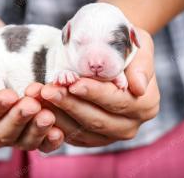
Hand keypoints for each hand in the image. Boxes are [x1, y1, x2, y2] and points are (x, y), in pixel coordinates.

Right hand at [0, 24, 63, 151]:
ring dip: (36, 129)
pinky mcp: (26, 122)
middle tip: (33, 103)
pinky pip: (37, 138)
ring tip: (49, 114)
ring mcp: (7, 127)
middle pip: (0, 135)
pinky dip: (48, 138)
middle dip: (18, 120)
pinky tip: (59, 130)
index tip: (8, 95)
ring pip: (21, 140)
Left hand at [27, 29, 159, 146]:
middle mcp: (130, 124)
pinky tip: (40, 109)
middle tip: (47, 90)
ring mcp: (110, 135)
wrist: (111, 56)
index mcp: (145, 104)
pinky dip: (55, 123)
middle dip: (69, 104)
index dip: (95, 93)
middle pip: (97, 119)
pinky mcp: (92, 138)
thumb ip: (142, 65)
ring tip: (38, 97)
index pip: (118, 101)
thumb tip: (139, 87)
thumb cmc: (123, 46)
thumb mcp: (138, 45)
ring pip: (81, 130)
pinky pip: (72, 135)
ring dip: (57, 114)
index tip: (74, 83)